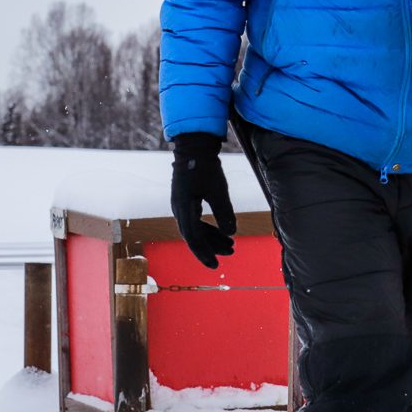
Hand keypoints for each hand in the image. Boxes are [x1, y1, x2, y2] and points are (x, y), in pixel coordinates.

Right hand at [171, 133, 236, 267]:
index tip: (215, 264)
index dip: (203, 253)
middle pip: (194, 236)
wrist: (194, 147)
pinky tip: (223, 232)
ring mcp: (181, 205)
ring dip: (212, 238)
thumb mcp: (219, 190)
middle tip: (232, 252)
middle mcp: (179, 209)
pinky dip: (209, 228)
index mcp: (183, 208)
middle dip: (212, 246)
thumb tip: (231, 234)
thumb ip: (224, 212)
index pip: (192, 238)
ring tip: (231, 245)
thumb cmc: (205, 167)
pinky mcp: (186, 201)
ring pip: (195, 229)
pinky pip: (196, 220)